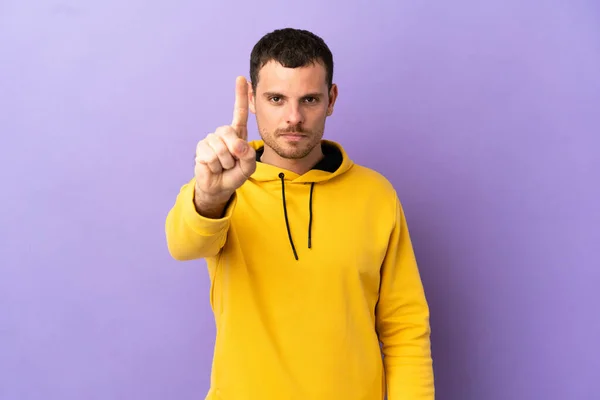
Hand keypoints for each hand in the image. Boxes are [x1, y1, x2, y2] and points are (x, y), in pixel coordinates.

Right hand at [194, 76, 255, 207]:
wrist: (220, 187)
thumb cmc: (235, 174)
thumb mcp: (248, 167)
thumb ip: (248, 156)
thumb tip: (236, 144)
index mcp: (237, 134)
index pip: (239, 112)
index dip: (240, 96)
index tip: (241, 79)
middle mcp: (223, 133)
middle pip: (228, 131)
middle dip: (233, 151)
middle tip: (233, 161)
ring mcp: (211, 139)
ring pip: (220, 147)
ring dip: (225, 162)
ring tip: (223, 166)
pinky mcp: (201, 148)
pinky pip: (210, 155)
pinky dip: (215, 165)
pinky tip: (214, 167)